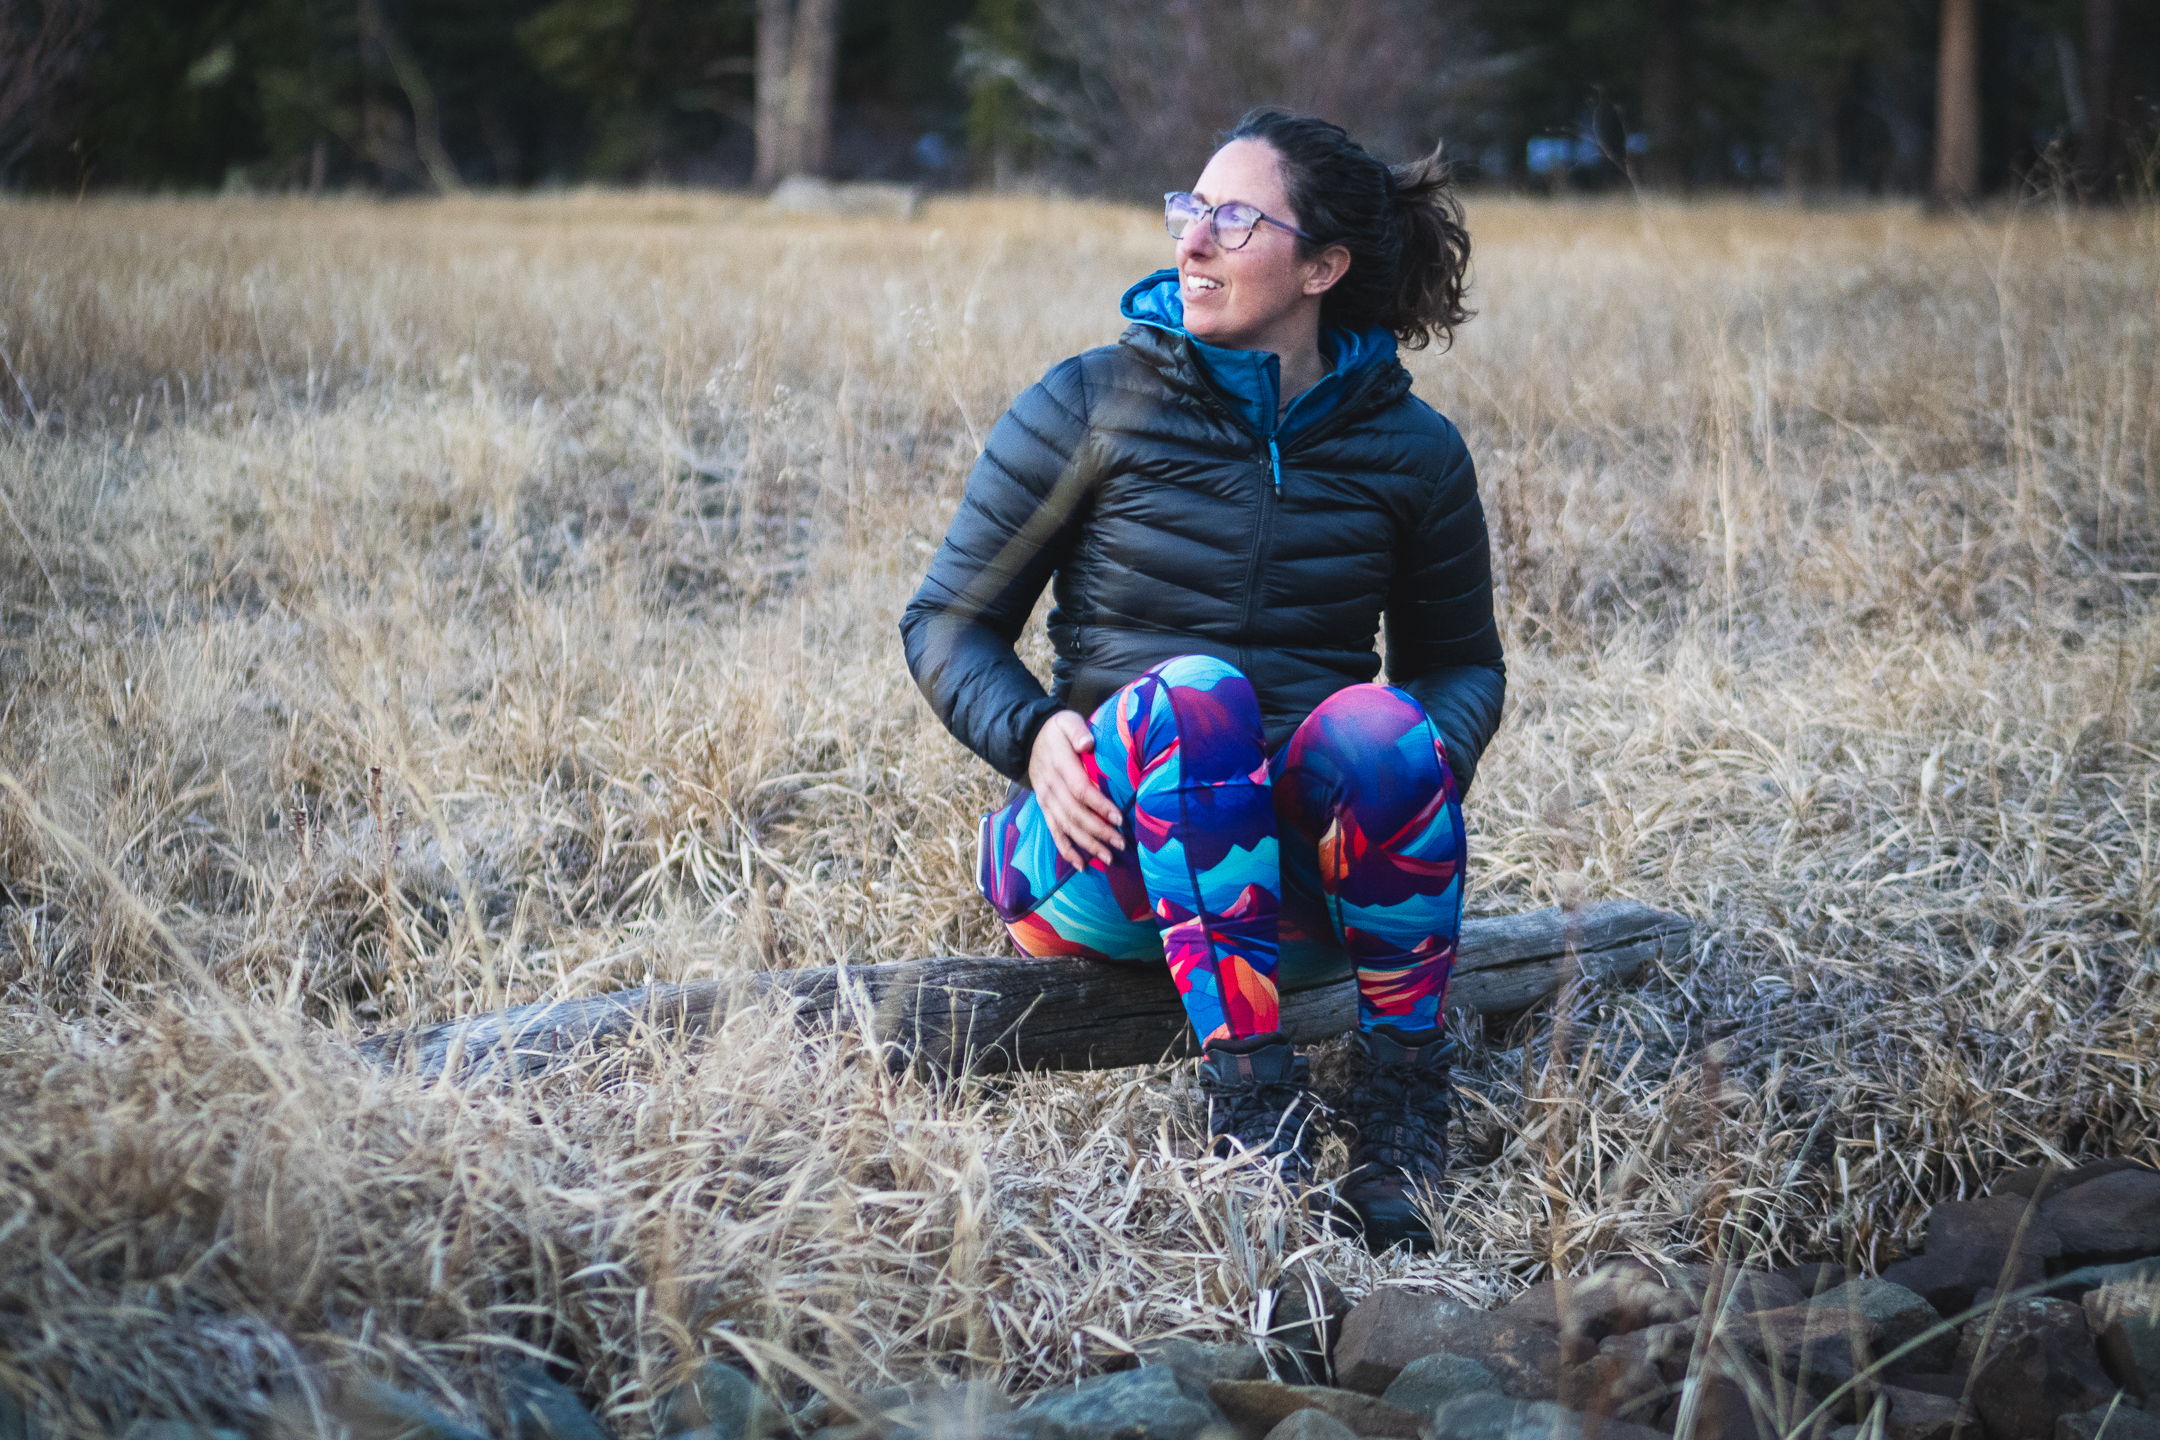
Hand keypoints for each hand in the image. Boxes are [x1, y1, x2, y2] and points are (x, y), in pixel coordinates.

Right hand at [1029, 710, 1125, 868]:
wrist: (1029, 738)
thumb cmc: (1057, 731)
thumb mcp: (1066, 721)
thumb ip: (1077, 731)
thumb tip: (1088, 743)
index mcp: (1060, 765)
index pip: (1081, 789)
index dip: (1099, 806)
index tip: (1119, 818)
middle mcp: (1051, 787)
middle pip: (1075, 814)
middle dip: (1098, 831)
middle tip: (1120, 843)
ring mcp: (1046, 800)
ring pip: (1066, 827)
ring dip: (1087, 844)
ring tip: (1108, 857)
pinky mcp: (1045, 808)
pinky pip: (1054, 832)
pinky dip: (1067, 850)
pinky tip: (1081, 865)